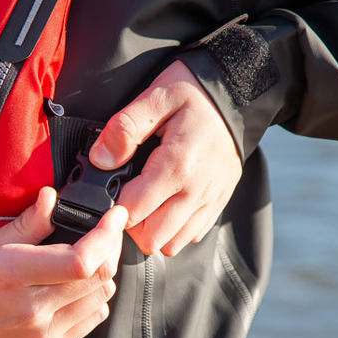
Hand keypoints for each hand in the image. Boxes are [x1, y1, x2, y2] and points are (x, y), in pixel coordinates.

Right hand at [0, 187, 127, 337]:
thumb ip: (24, 224)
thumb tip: (52, 197)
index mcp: (13, 275)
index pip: (80, 259)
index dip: (107, 235)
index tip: (114, 216)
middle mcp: (33, 309)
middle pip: (99, 276)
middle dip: (110, 247)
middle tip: (104, 231)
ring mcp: (44, 333)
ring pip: (101, 297)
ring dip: (103, 272)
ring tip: (88, 256)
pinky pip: (92, 319)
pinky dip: (94, 297)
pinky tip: (76, 285)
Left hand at [89, 60, 240, 256]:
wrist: (237, 95)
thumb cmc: (194, 93)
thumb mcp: (155, 96)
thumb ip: (125, 128)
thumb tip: (100, 159)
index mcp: (177, 165)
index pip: (134, 212)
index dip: (114, 206)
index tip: (111, 189)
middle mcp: (196, 190)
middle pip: (152, 239)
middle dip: (132, 225)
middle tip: (126, 198)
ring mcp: (210, 199)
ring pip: (172, 243)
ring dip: (153, 230)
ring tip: (145, 202)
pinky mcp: (219, 202)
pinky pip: (192, 235)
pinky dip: (175, 228)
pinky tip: (166, 202)